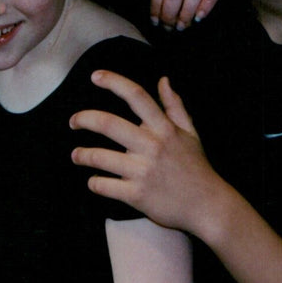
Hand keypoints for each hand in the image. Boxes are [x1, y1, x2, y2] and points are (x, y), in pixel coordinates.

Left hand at [71, 72, 222, 235]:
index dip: (114, 82)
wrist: (208, 206)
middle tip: (73, 121)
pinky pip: (104, 186)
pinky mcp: (136, 195)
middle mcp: (152, 147)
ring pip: (99, 157)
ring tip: (77, 155)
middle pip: (108, 124)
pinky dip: (94, 183)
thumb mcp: (190, 133)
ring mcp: (143, 171)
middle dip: (84, 119)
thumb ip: (175, 106)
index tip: (95, 76)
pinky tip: (94, 181)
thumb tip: (163, 80)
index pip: (137, 96)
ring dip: (82, 155)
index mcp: (164, 129)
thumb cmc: (197, 168)